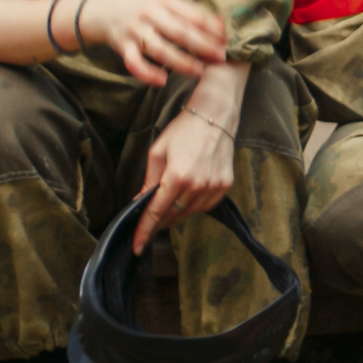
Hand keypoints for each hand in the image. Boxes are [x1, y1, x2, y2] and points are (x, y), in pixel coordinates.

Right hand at [79, 0, 228, 86]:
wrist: (102, 8)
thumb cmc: (142, 6)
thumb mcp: (163, 1)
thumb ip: (188, 11)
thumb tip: (219, 24)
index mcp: (164, 0)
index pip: (192, 14)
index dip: (210, 28)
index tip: (225, 40)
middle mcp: (150, 13)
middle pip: (180, 32)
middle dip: (202, 46)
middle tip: (220, 58)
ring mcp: (135, 30)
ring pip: (160, 49)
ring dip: (180, 62)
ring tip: (198, 71)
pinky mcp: (122, 46)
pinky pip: (135, 63)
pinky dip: (147, 73)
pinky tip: (162, 81)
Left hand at [133, 67, 240, 252]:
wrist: (215, 115)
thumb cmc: (183, 129)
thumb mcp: (158, 152)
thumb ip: (150, 181)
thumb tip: (140, 203)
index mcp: (176, 176)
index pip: (157, 212)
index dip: (145, 231)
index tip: (137, 247)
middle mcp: (197, 185)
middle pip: (172, 216)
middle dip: (158, 221)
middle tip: (148, 220)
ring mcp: (214, 186)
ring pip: (188, 213)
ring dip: (175, 213)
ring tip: (168, 203)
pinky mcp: (225, 185)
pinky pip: (205, 206)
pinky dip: (192, 205)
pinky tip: (187, 195)